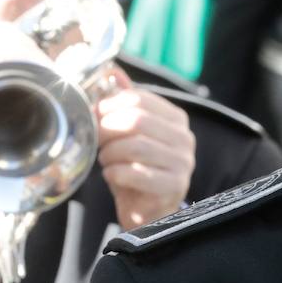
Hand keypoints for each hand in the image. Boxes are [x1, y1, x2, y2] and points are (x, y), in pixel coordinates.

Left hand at [94, 67, 195, 229]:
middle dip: (108, 130)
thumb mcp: (129, 133)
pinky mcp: (175, 186)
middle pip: (136, 120)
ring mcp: (183, 163)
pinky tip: (112, 176)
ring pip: (135, 146)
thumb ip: (125, 103)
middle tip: (97, 142)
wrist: (148, 210)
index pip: (139, 99)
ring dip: (110, 153)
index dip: (110, 106)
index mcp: (176, 119)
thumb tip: (113, 72)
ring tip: (105, 160)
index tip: (96, 118)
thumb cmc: (136, 168)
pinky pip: (136, 174)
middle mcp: (185, 138)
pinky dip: (116, 174)